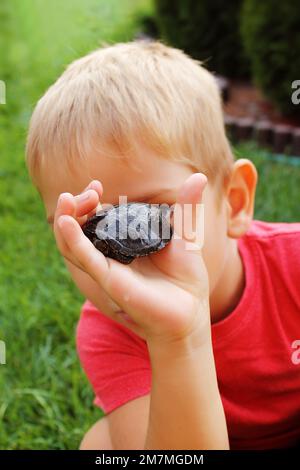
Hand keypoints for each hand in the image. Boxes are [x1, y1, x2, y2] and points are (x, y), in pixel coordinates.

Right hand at [54, 174, 209, 345]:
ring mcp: (107, 268)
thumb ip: (187, 206)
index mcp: (122, 243)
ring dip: (66, 220)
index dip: (90, 200)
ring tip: (68, 199)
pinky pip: (86, 260)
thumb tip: (198, 176)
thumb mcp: (185, 234)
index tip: (96, 185)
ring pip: (72, 245)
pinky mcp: (110, 281)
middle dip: (76, 206)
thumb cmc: (184, 276)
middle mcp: (109, 255)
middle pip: (78, 229)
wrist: (191, 309)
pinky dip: (74, 241)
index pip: (95, 218)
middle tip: (88, 192)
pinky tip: (66, 222)